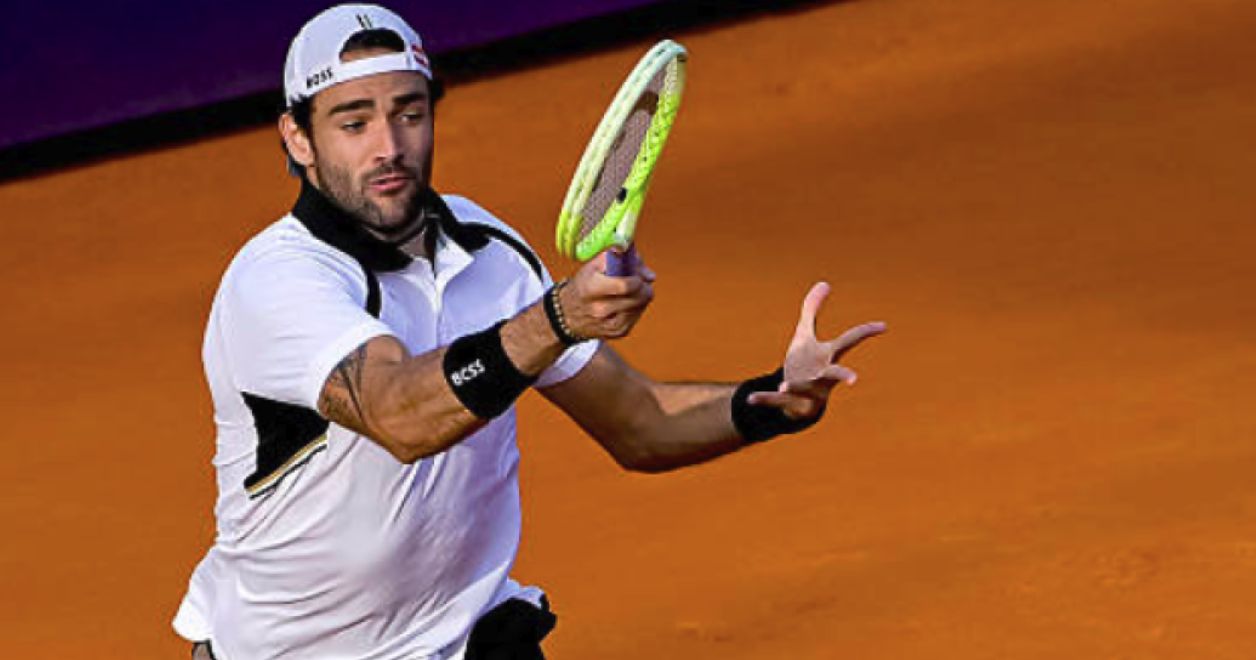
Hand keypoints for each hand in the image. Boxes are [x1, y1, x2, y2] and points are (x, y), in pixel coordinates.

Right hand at [558, 249, 656, 339]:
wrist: (567, 315)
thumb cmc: (583, 286)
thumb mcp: (593, 266)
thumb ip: (621, 259)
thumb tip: (650, 275)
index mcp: (591, 289)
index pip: (625, 286)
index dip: (637, 277)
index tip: (636, 274)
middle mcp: (600, 310)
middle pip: (638, 297)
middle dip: (643, 285)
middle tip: (638, 280)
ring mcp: (610, 324)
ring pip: (642, 305)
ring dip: (641, 295)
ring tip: (630, 290)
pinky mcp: (619, 332)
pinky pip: (638, 315)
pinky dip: (637, 305)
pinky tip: (626, 301)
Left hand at [747, 282, 885, 419]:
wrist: (795, 399)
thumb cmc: (805, 364)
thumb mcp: (805, 335)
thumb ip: (812, 310)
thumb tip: (824, 283)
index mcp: (827, 357)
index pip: (849, 342)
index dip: (865, 332)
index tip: (883, 326)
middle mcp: (821, 376)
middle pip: (835, 375)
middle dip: (844, 376)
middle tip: (854, 380)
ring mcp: (808, 392)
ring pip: (805, 389)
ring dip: (795, 385)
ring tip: (784, 383)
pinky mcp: (790, 402)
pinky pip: (776, 400)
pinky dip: (764, 399)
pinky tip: (750, 398)